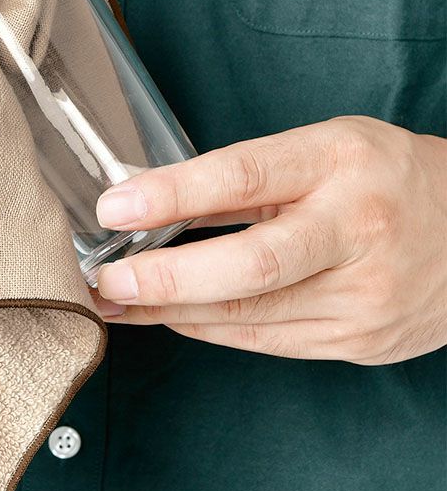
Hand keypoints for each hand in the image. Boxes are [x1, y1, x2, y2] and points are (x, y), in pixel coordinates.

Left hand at [93, 116, 446, 364]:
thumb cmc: (383, 177)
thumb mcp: (319, 150)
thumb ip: (241, 177)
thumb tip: (154, 196)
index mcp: (340, 163)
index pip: (243, 177)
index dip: (171, 194)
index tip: (115, 208)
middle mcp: (356, 231)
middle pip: (249, 265)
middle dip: (165, 278)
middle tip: (107, 281)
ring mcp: (364, 296)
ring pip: (250, 315)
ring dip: (172, 311)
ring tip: (119, 304)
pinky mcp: (360, 339)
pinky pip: (267, 340)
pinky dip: (210, 329)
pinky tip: (172, 317)